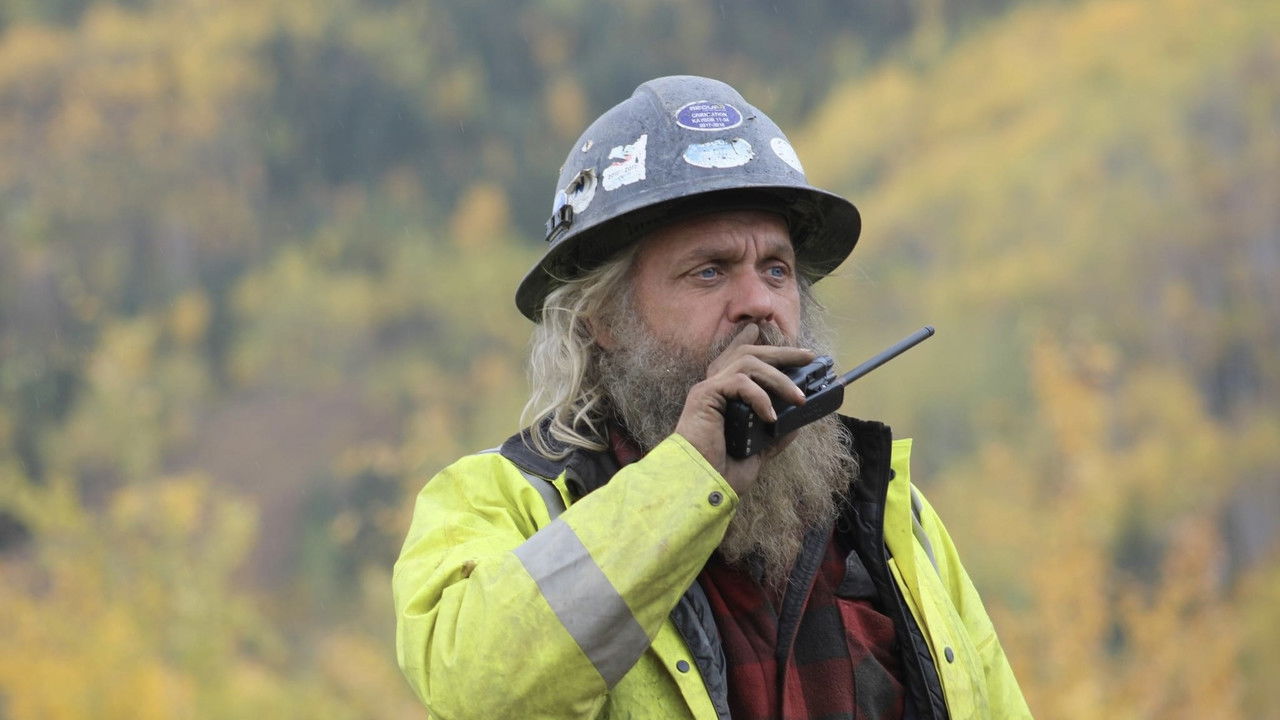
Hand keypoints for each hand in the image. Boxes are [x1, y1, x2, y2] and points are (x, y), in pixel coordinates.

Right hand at [674, 324, 814, 493]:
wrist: (701, 486)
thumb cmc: (722, 472)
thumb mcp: (758, 452)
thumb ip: (775, 435)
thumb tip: (798, 421)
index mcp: (724, 398)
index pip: (741, 361)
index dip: (762, 348)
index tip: (789, 346)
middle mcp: (715, 388)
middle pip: (749, 354)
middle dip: (781, 353)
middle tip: (808, 356)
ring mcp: (709, 389)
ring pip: (748, 363)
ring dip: (778, 377)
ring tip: (799, 397)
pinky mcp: (705, 395)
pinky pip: (739, 383)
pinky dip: (760, 397)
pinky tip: (770, 418)